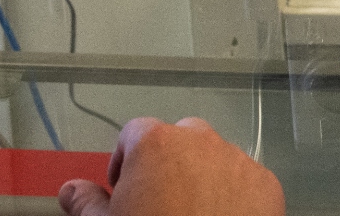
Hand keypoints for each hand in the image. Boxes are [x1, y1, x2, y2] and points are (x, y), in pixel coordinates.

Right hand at [58, 117, 283, 215]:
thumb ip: (86, 202)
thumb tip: (72, 191)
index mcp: (155, 144)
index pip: (134, 133)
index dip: (125, 160)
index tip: (124, 186)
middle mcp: (200, 142)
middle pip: (179, 139)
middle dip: (167, 164)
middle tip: (157, 202)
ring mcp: (237, 160)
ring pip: (215, 157)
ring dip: (202, 176)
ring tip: (190, 214)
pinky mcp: (267, 185)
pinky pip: (245, 180)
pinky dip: (234, 195)